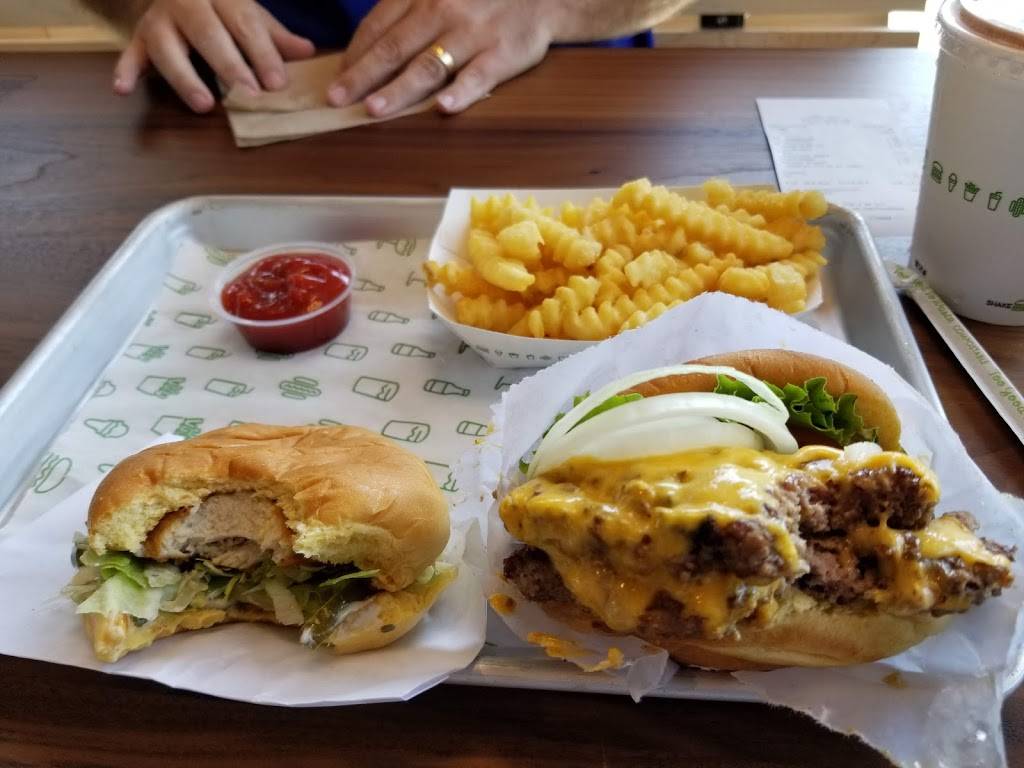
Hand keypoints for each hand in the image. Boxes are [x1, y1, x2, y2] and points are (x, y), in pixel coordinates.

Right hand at [113, 0, 315, 112]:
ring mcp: (160, 20)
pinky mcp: (139, 37)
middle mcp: (187, 3)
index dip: (262, 53)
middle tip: (250, 94)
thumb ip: (275, 36)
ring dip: (185, 77)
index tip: (278, 83)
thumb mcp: (248, 16)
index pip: (244, 23)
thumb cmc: (220, 10)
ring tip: (204, 104)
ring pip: (168, 46)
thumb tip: (308, 51)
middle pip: (208, 33)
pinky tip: (122, 89)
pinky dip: (125, 71)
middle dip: (229, 65)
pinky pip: (130, 53)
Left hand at [327, 0, 555, 115]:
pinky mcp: (502, 54)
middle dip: (362, 75)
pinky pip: (478, 76)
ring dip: (399, 89)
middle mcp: (443, 11)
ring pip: (428, 65)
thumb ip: (409, 10)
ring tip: (374, 109)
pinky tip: (443, 109)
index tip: (335, 78)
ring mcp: (473, 35)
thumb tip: (370, 45)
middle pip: (395, 47)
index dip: (354, 53)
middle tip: (336, 99)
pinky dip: (461, 93)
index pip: (379, 25)